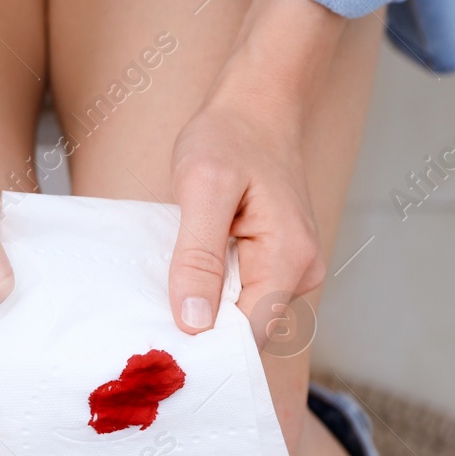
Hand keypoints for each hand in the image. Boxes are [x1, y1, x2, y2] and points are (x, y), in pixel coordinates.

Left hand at [166, 0, 340, 345]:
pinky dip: (214, 294)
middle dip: (203, 333)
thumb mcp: (202, 188)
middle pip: (247, 332)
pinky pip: (244, 296)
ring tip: (168, 295)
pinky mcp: (280, 264)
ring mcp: (295, 269)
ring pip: (244, 316)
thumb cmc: (230, 136)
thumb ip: (198, 257)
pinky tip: (189, 278)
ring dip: (206, 312)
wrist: (258, 104)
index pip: (248, 336)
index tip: (162, 351)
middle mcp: (302, 271)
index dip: (206, 349)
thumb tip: (193, 322)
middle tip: (152, 326)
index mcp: (289, 258)